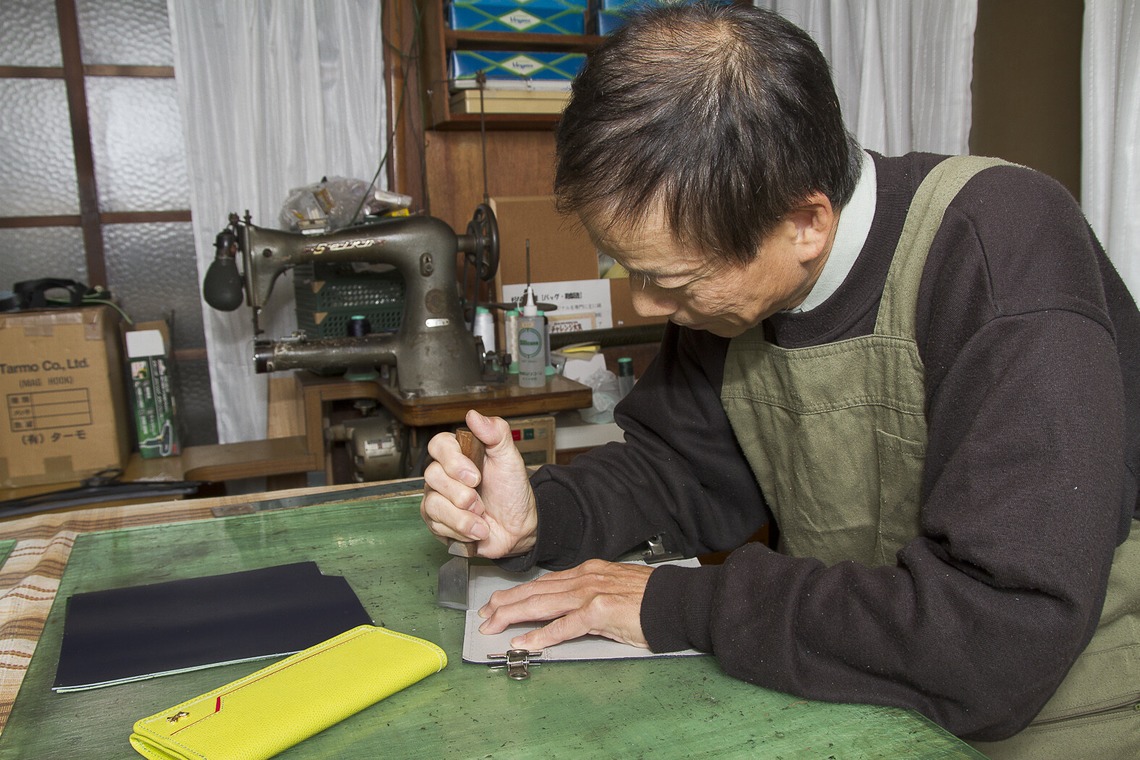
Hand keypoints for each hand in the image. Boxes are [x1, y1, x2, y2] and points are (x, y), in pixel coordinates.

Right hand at [421, 410, 537, 557]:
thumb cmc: (512, 492)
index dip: (452, 461)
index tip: (475, 476)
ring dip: (463, 516)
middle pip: (432, 475)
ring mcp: (438, 498)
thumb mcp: (510, 459)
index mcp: (459, 454)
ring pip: (432, 503)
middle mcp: (444, 474)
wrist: (518, 527)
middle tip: (479, 501)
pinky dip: (461, 530)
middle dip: (460, 494)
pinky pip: (436, 524)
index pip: (438, 445)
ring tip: (482, 517)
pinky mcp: (437, 521)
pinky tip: (476, 529)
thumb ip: (496, 433)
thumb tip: (474, 415)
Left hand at [478, 559, 653, 649]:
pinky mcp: (600, 612)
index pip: (545, 582)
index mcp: (589, 571)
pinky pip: (564, 625)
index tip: (500, 601)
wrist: (677, 601)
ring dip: (514, 616)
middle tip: (486, 615)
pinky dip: (541, 635)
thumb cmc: (650, 601)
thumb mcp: (614, 590)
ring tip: (494, 626)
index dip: (519, 592)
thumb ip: (589, 597)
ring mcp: (592, 593)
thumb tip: (568, 610)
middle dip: (506, 603)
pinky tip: (525, 642)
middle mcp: (586, 578)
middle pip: (536, 590)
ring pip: (542, 603)